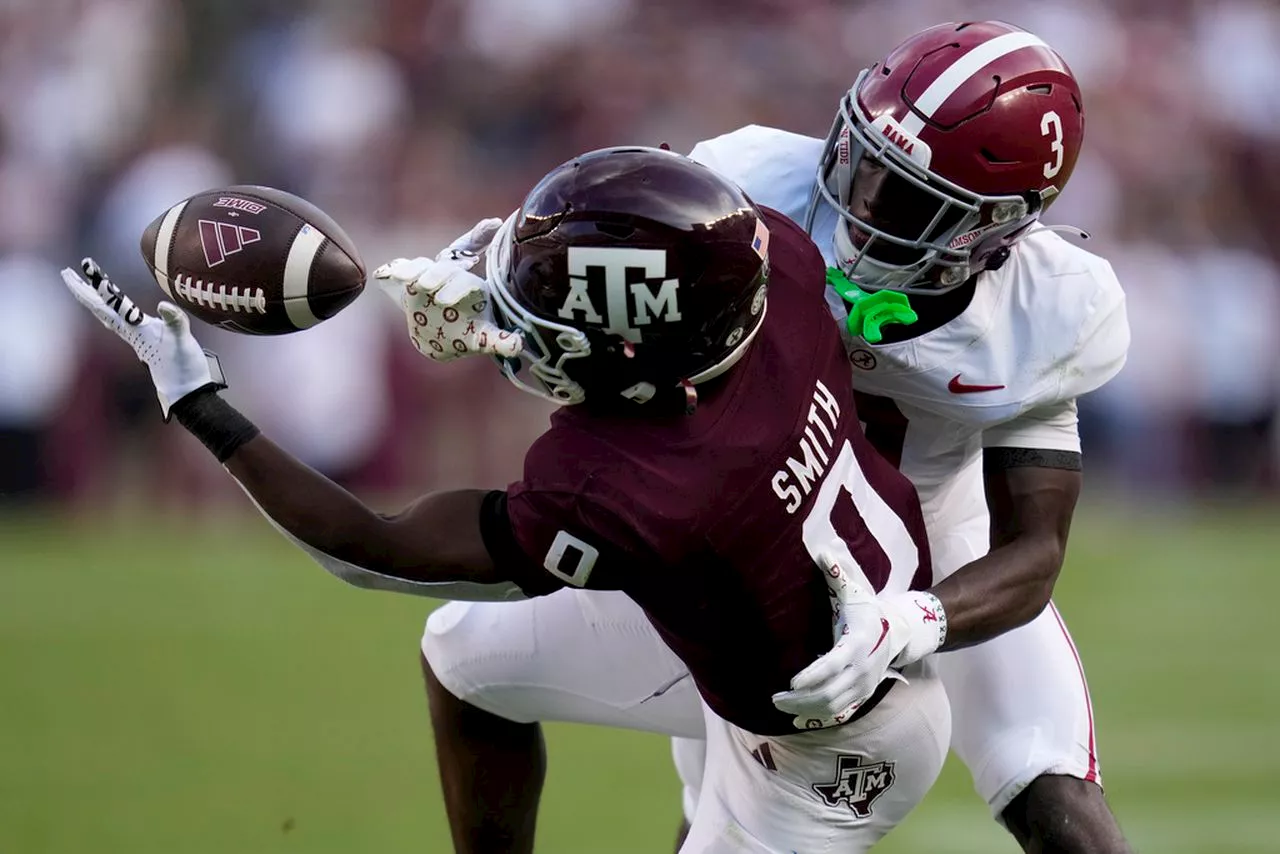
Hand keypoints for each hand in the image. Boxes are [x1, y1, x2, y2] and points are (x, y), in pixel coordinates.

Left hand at [60, 258, 225, 418]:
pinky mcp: (145, 341)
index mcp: (135, 328)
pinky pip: (119, 321)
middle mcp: (130, 332)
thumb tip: (164, 306)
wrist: (185, 392)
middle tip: (66, 273)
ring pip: (106, 314)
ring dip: (93, 299)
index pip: (109, 302)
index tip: (84, 265)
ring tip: (84, 286)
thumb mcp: (182, 341)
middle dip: (83, 290)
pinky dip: (110, 311)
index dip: (96, 283)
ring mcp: (136, 337)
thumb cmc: (183, 367)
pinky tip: (112, 309)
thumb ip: (175, 322)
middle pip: (99, 308)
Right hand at [374, 218, 522, 362]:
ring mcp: (429, 277)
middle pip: (443, 269)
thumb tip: (519, 346)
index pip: (465, 281)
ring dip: (411, 269)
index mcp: (470, 288)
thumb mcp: (484, 336)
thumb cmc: (468, 330)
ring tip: (401, 276)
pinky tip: (382, 273)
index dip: (456, 288)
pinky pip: (402, 269)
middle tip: (426, 286)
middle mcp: (450, 276)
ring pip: (422, 265)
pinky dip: (392, 270)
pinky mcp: (410, 281)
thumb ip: (500, 340)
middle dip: (435, 275)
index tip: (444, 301)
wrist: (445, 330)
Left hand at [771, 553, 946, 728]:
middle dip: (801, 699)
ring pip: (833, 706)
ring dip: (806, 710)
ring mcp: (863, 685)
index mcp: (856, 644)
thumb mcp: (855, 590)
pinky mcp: (862, 694)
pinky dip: (819, 718)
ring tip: (781, 707)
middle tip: (775, 698)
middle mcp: (861, 669)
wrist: (899, 632)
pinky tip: (798, 719)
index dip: (812, 676)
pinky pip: (840, 712)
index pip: (833, 665)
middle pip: (829, 693)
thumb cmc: (868, 608)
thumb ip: (838, 572)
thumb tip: (822, 549)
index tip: (791, 682)